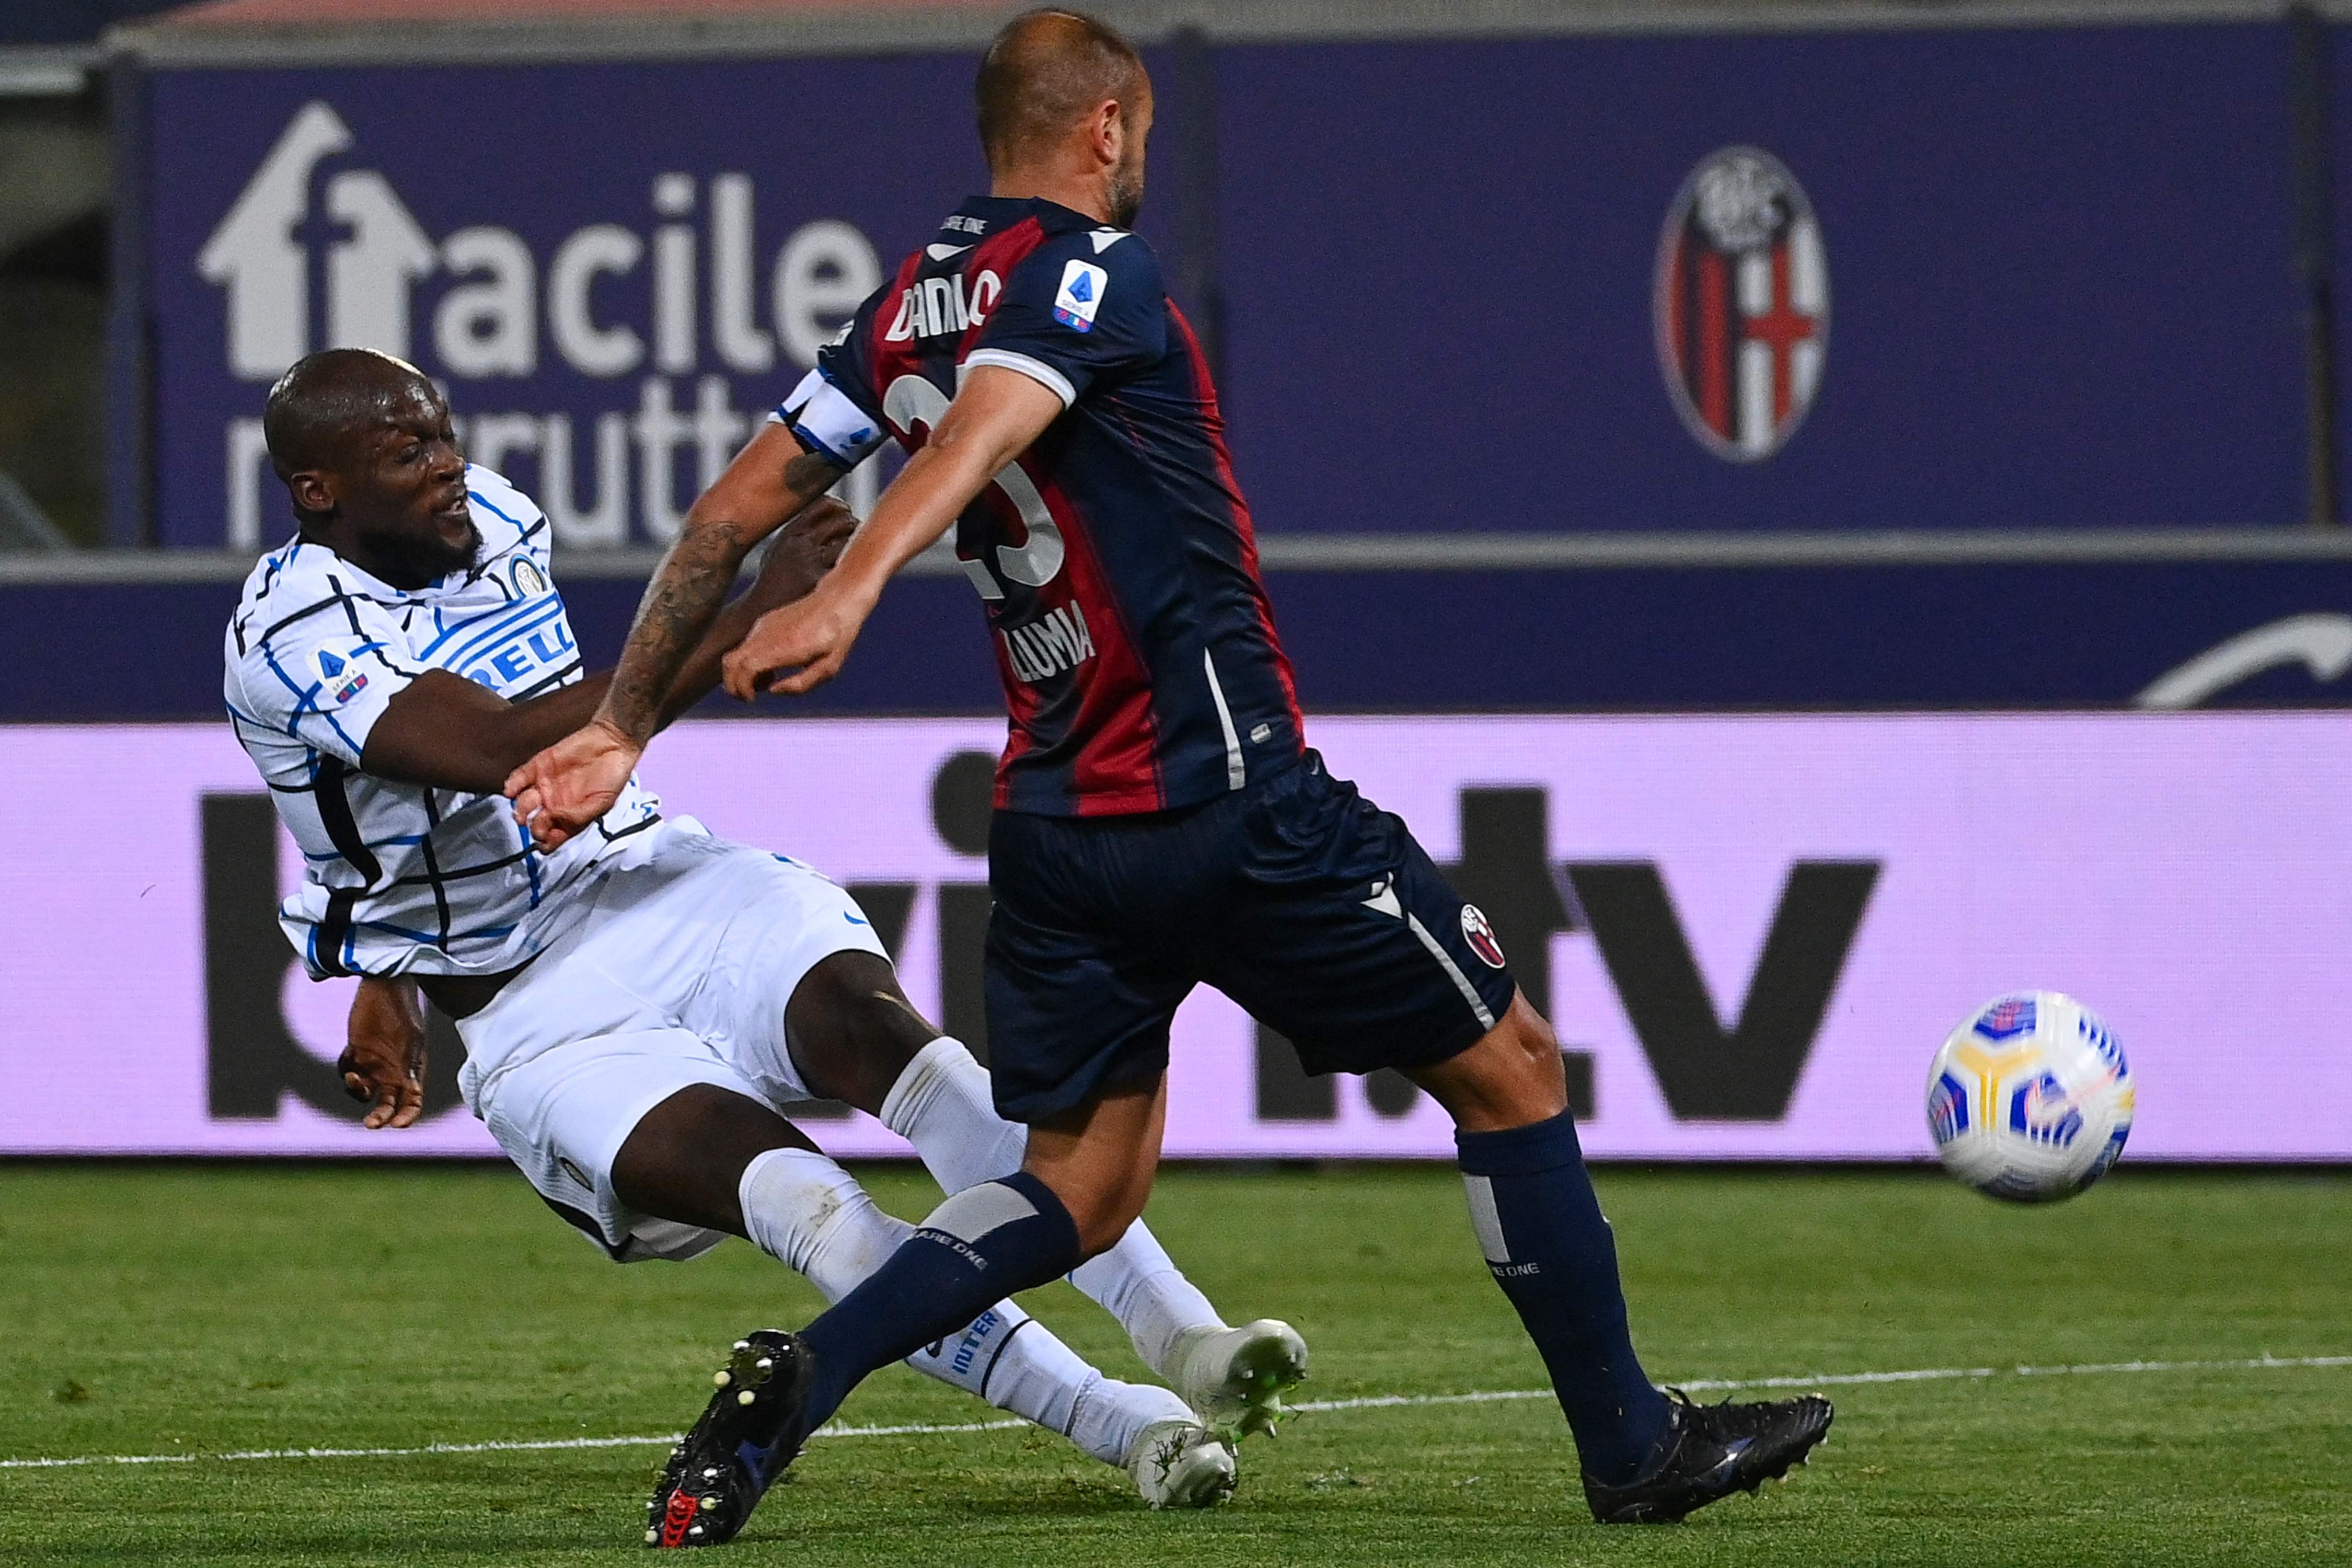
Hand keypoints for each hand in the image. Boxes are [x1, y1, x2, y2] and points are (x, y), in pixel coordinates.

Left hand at [339, 978, 427, 1128]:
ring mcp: (373, 1063)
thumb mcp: (409, 1040)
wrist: (383, 987)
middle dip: (379, 1116)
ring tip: (352, 1077)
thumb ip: (408, 1067)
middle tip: (370, 1124)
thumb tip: (412, 1092)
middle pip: (387, 1104)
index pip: (413, 1102)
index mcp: (411, 1070)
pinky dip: (344, 1070)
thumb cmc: (402, 1012)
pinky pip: (346, 1071)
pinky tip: (349, 1053)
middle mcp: (392, 1071)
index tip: (397, 1124)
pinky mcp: (356, 1053)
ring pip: (363, 1092)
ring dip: (356, 1091)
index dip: (408, 1116)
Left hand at [506, 717, 640, 851]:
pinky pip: (518, 779)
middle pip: (534, 823)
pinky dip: (512, 786)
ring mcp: (545, 786)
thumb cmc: (612, 775)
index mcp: (571, 817)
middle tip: (536, 825)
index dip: (545, 843)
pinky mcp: (538, 767)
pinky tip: (511, 791)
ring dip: (520, 811)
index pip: (552, 838)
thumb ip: (579, 816)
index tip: (544, 843)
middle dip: (533, 828)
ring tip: (521, 813)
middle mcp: (555, 804)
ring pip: (523, 804)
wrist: (612, 743)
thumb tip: (556, 819)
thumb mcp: (603, 802)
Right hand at [721, 580, 873, 698]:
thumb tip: (772, 691)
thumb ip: (801, 684)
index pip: (746, 668)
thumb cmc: (837, 635)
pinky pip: (745, 646)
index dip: (741, 687)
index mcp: (784, 647)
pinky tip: (771, 667)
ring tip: (766, 681)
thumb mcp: (829, 667)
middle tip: (749, 697)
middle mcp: (768, 635)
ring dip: (741, 674)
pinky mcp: (764, 622)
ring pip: (735, 654)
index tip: (753, 699)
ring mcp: (763, 626)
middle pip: (730, 662)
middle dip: (732, 685)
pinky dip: (749, 662)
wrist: (837, 598)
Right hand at [744, 495, 858, 613]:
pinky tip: (847, 576)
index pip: (825, 504)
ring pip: (847, 544)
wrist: (757, 612)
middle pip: (842, 522)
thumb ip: (798, 533)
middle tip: (857, 536)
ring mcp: (810, 561)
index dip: (841, 508)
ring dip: (856, 548)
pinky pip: (844, 568)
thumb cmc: (772, 582)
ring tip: (855, 556)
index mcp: (791, 531)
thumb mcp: (779, 549)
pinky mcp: (818, 581)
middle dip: (854, 527)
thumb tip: (824, 519)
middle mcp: (800, 542)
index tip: (847, 514)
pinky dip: (850, 569)